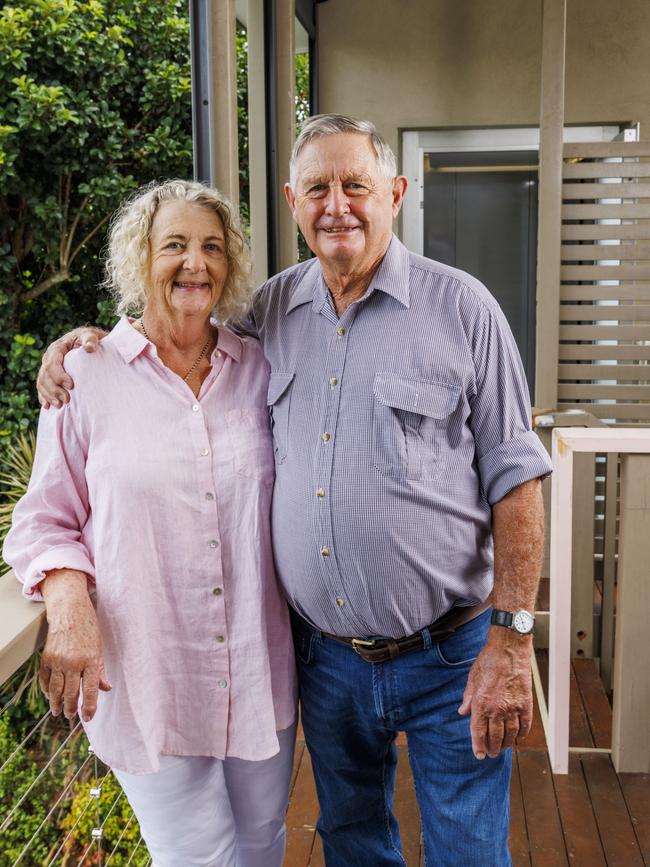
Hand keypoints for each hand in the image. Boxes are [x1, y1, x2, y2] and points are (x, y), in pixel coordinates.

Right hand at [37, 326, 106, 408]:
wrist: (88, 342)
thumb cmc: (90, 339)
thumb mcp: (91, 336)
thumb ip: (90, 340)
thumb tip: (90, 347)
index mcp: (57, 348)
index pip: (53, 363)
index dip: (59, 375)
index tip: (71, 385)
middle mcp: (49, 358)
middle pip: (46, 375)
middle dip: (54, 389)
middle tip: (67, 400)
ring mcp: (48, 367)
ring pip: (42, 382)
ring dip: (49, 395)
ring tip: (60, 405)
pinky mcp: (49, 376)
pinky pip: (42, 387)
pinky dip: (43, 397)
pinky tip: (47, 406)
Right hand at [39, 571, 110, 721]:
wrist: (70, 611)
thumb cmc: (89, 629)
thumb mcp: (99, 648)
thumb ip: (100, 670)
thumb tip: (106, 688)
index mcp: (91, 660)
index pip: (91, 690)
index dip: (90, 707)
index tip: (88, 718)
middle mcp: (74, 662)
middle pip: (71, 693)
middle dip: (71, 708)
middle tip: (72, 716)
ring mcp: (58, 661)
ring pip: (56, 690)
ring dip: (57, 703)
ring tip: (59, 711)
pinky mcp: (47, 658)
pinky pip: (45, 680)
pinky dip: (47, 690)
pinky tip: (50, 696)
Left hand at [458, 632, 532, 758]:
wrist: (509, 650)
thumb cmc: (489, 661)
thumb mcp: (472, 678)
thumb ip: (468, 698)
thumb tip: (462, 712)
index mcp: (481, 703)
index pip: (478, 731)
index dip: (478, 746)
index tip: (479, 755)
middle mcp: (497, 709)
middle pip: (495, 737)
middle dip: (492, 748)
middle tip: (491, 754)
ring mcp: (513, 708)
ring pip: (510, 734)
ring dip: (507, 744)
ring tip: (504, 748)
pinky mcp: (526, 704)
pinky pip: (524, 725)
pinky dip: (521, 733)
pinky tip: (518, 737)